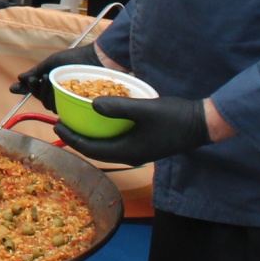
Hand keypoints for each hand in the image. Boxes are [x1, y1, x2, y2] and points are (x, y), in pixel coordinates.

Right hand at [9, 42, 104, 107]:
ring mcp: (64, 100)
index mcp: (48, 83)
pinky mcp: (73, 105)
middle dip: (33, 88)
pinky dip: (53, 96)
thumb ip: (36, 71)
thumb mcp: (51, 63)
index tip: (12, 88)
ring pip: (47, 103)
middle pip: (39, 98)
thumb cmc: (73, 59)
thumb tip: (19, 78)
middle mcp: (55, 93)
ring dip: (43, 92)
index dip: (23, 90)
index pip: (33, 90)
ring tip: (45, 78)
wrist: (93, 59)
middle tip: (33, 78)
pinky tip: (53, 86)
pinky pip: (58, 106)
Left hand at [54, 95, 212, 165]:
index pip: (91, 149)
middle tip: (62, 123)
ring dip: (90, 136)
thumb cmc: (174, 117)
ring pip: (106, 147)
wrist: (201, 124)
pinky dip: (105, 133)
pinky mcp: (144, 145)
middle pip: (96, 150)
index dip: (72, 139)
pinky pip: (116, 142)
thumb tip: (92, 105)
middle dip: (77, 138)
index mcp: (127, 151)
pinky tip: (102, 120)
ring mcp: (138, 151)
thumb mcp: (144, 109)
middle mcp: (130, 155)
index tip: (57, 126)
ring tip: (78, 122)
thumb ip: (118, 107)